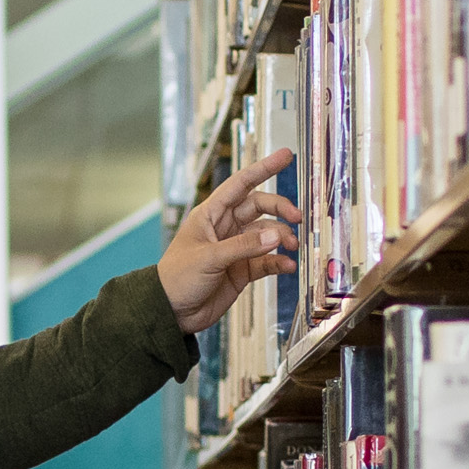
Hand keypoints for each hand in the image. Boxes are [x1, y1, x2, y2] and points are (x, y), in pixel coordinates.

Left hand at [157, 149, 303, 337]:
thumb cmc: (177, 279)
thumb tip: (276, 236)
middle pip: (260, 207)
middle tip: (297, 218)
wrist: (171, 312)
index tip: (285, 156)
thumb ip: (243, 246)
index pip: (241, 184)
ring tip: (291, 246)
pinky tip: (288, 266)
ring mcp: (236, 248)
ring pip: (267, 234)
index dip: (263, 168)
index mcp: (210, 214)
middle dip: (280, 209)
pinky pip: (267, 260)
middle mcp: (225, 227)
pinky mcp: (243, 270)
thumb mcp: (208, 258)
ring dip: (282, 238)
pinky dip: (279, 262)